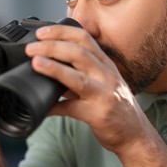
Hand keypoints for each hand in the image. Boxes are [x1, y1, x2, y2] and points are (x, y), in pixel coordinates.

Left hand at [25, 25, 166, 166]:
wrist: (135, 134)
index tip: (42, 32)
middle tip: (31, 48)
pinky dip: (54, 107)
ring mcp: (104, 95)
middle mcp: (106, 76)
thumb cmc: (117, 106)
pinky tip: (42, 106)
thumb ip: (79, 73)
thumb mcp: (102, 82)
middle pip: (78, 53)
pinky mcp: (98, 115)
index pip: (84, 38)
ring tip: (36, 63)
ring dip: (54, 69)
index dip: (61, 32)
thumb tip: (50, 65)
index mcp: (105, 64)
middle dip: (52, 47)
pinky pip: (72, 109)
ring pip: (77, 78)